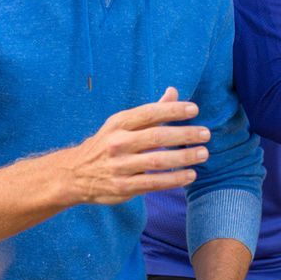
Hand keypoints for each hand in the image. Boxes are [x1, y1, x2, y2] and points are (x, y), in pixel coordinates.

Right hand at [60, 87, 207, 205]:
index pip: (149, 113)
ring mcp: (120, 166)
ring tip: (203, 154)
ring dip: (184, 157)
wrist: (75, 174)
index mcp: (119, 124)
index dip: (173, 110)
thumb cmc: (106, 145)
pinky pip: (153, 183)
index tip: (194, 109)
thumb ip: (150, 111)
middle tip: (205, 134)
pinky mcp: (123, 187)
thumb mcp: (121, 124)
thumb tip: (173, 92)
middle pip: (157, 137)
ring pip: (158, 161)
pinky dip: (174, 179)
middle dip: (184, 134)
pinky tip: (190, 175)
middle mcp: (118, 143)